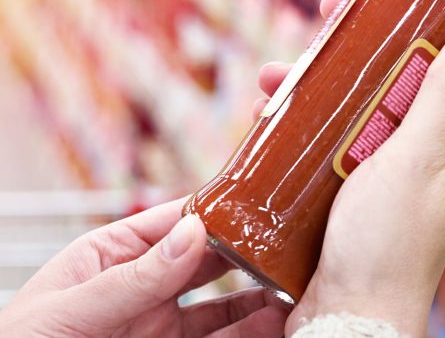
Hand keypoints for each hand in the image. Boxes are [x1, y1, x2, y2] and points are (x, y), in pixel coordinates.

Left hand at [0, 199, 287, 336]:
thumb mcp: (70, 308)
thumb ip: (134, 277)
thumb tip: (192, 231)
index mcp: (112, 255)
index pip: (173, 221)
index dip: (215, 210)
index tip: (255, 201)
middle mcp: (144, 286)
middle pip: (207, 259)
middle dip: (248, 250)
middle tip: (287, 242)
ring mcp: (159, 325)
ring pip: (222, 305)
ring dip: (258, 295)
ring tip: (291, 286)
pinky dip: (250, 330)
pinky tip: (274, 321)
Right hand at [258, 0, 444, 335]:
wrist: (345, 312)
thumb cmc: (386, 247)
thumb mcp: (417, 160)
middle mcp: (444, 136)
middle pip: (444, 56)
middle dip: (419, 12)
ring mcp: (404, 148)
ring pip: (389, 78)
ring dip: (356, 49)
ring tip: (317, 28)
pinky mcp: (367, 161)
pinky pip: (350, 111)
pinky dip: (321, 94)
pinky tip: (281, 89)